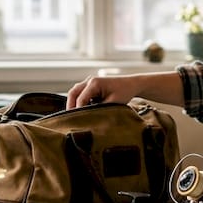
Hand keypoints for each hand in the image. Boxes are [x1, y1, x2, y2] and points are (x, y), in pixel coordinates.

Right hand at [66, 71, 181, 109]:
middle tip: (71, 119)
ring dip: (74, 104)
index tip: (78, 122)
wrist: (131, 84)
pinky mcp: (91, 86)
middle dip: (71, 106)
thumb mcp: (113, 103)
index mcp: (94, 83)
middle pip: (73, 93)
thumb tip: (90, 117)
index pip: (80, 98)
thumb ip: (100, 109)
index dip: (78, 111)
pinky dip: (79, 101)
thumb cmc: (124, 92)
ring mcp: (89, 82)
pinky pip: (80, 93)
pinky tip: (83, 111)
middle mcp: (89, 81)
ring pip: (75, 93)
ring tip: (76, 116)